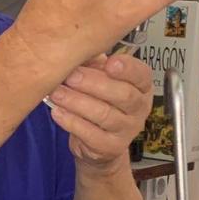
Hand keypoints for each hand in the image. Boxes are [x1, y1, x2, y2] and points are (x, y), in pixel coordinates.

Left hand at [49, 54, 151, 170]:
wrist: (98, 143)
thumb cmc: (100, 102)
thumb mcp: (100, 79)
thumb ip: (94, 65)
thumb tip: (78, 51)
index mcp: (141, 86)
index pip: (142, 75)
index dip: (127, 68)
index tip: (109, 62)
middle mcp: (139, 108)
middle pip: (123, 95)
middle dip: (93, 84)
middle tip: (70, 76)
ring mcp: (127, 130)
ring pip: (104, 115)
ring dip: (77, 102)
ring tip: (56, 93)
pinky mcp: (111, 147)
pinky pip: (91, 135)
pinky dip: (72, 122)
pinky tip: (57, 112)